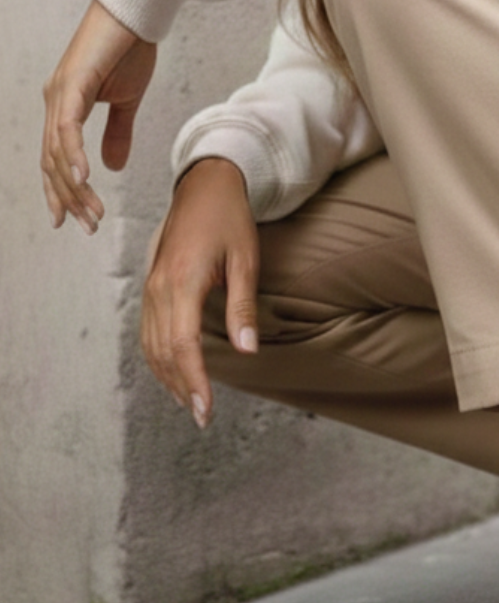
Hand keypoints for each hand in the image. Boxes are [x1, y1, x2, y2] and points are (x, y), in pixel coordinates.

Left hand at [41, 0, 156, 233]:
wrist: (136, 12)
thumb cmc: (130, 49)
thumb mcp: (126, 100)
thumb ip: (118, 133)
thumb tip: (112, 166)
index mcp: (64, 106)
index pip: (54, 158)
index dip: (60, 191)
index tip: (70, 220)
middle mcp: (54, 102)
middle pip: (52, 162)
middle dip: (68, 198)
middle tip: (87, 226)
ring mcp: (59, 93)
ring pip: (58, 151)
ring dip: (75, 186)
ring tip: (92, 213)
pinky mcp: (72, 85)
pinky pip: (68, 128)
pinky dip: (74, 155)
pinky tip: (84, 178)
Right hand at [141, 158, 259, 428]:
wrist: (205, 184)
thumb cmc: (230, 218)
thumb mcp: (246, 260)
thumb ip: (242, 307)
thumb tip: (247, 351)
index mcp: (182, 281)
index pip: (183, 345)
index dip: (194, 382)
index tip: (206, 410)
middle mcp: (159, 288)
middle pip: (164, 352)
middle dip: (182, 388)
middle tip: (202, 417)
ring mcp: (151, 287)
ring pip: (151, 345)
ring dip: (168, 377)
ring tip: (190, 403)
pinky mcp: (151, 286)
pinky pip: (147, 331)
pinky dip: (158, 357)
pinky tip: (174, 372)